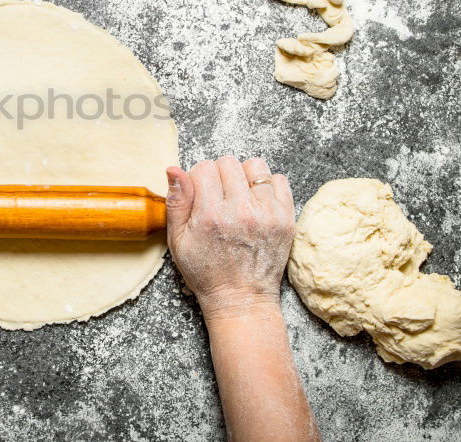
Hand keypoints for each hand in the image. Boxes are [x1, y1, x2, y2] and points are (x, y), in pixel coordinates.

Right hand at [165, 156, 294, 316]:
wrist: (241, 299)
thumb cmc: (206, 272)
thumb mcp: (178, 241)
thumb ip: (177, 202)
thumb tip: (174, 169)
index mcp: (211, 215)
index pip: (204, 167)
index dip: (198, 178)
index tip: (200, 193)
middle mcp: (241, 211)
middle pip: (229, 163)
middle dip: (219, 174)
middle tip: (218, 196)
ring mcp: (267, 214)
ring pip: (255, 166)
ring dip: (244, 176)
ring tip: (239, 196)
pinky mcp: (286, 219)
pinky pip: (279, 180)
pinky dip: (267, 186)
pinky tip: (256, 202)